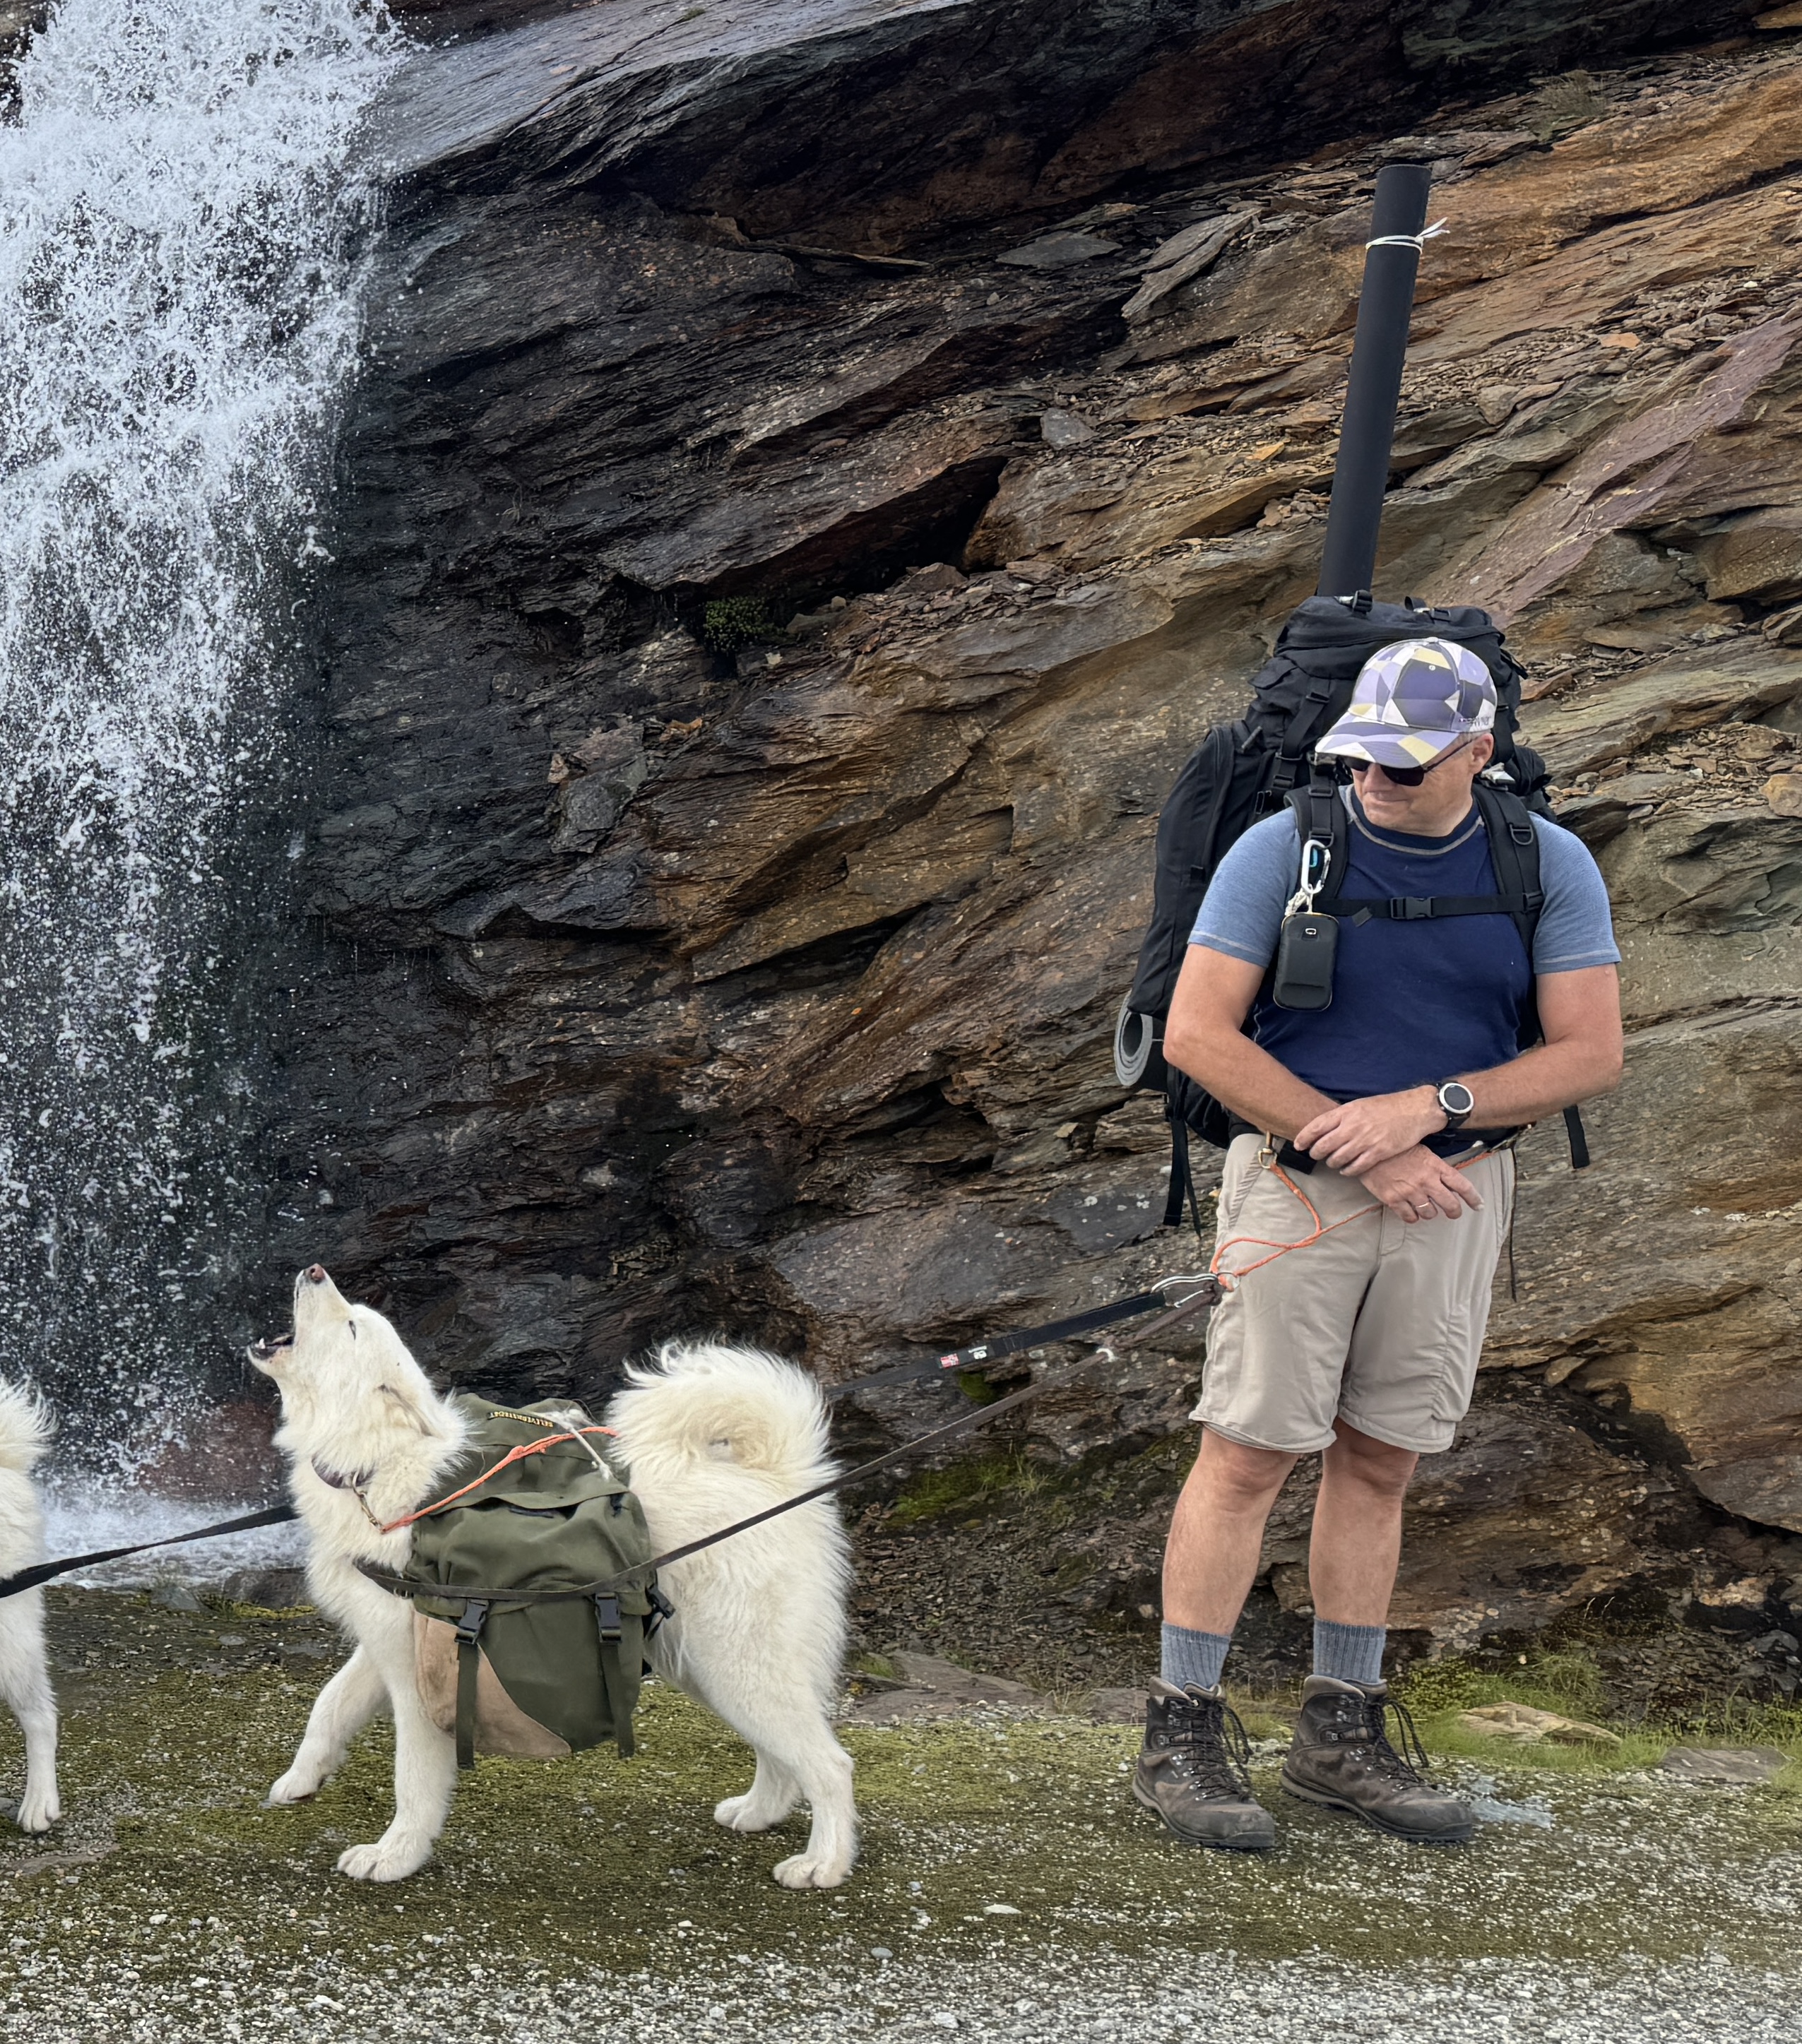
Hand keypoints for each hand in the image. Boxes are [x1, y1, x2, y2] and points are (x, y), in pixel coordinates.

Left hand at [1294, 1086, 1442, 1175]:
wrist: (1415, 1110)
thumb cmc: (1387, 1107)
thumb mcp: (1360, 1105)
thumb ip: (1343, 1116)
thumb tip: (1325, 1127)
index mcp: (1347, 1112)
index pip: (1316, 1126)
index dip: (1304, 1138)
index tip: (1298, 1145)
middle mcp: (1353, 1126)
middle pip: (1324, 1146)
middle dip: (1315, 1153)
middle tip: (1315, 1156)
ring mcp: (1365, 1141)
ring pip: (1338, 1159)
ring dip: (1332, 1163)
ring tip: (1333, 1163)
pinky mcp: (1378, 1152)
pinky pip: (1356, 1167)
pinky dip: (1348, 1171)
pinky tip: (1346, 1170)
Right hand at [1359, 1147, 1482, 1222]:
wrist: (1367, 1149)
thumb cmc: (1395, 1147)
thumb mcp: (1421, 1149)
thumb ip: (1434, 1165)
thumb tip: (1445, 1178)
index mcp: (1435, 1166)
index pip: (1462, 1185)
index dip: (1473, 1198)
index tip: (1478, 1205)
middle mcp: (1426, 1181)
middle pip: (1450, 1204)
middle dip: (1454, 1211)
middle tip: (1453, 1212)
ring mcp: (1410, 1191)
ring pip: (1430, 1213)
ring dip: (1431, 1213)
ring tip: (1427, 1208)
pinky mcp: (1393, 1199)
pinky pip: (1409, 1217)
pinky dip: (1413, 1217)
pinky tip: (1411, 1213)